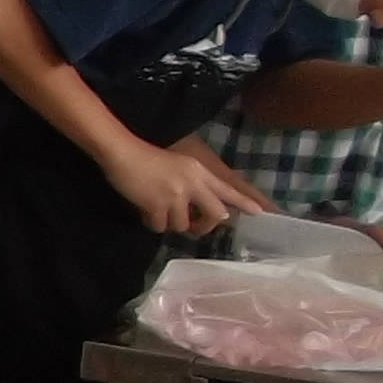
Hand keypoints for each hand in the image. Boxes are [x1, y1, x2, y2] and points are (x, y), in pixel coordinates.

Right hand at [107, 133, 267, 236]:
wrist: (123, 154)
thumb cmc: (147, 157)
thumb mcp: (179, 166)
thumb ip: (193, 183)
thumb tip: (200, 208)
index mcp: (199, 171)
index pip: (227, 189)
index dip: (244, 202)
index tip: (260, 213)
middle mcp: (193, 184)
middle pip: (215, 214)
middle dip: (206, 225)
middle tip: (196, 228)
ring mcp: (176, 196)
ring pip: (183, 225)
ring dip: (170, 222)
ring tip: (157, 208)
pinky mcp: (158, 206)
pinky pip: (160, 226)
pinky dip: (152, 222)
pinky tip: (145, 210)